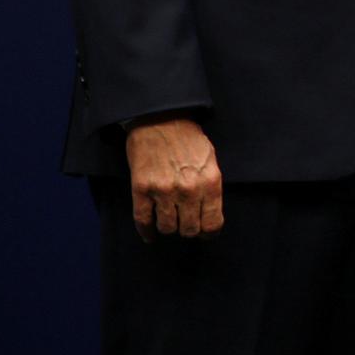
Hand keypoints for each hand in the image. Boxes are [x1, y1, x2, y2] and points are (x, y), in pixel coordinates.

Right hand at [125, 117, 223, 240]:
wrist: (160, 119)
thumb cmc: (188, 138)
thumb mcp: (210, 159)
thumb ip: (210, 186)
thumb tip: (209, 212)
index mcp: (210, 182)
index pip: (213, 223)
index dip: (209, 233)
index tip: (205, 233)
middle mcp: (189, 190)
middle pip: (189, 230)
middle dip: (188, 230)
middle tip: (186, 225)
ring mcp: (164, 191)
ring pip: (167, 228)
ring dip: (168, 228)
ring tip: (169, 222)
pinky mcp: (141, 189)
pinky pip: (143, 220)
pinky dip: (146, 232)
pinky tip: (150, 234)